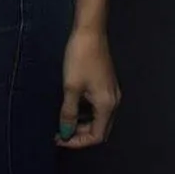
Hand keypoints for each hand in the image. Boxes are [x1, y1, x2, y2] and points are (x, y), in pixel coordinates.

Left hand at [54, 29, 120, 149]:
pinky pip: (98, 106)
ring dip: (83, 123)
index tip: (60, 139)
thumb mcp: (71, 87)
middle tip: (60, 131)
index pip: (97, 136)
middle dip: (80, 134)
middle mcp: (114, 101)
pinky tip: (72, 106)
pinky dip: (86, 111)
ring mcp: (112, 92)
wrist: (90, 31)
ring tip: (63, 121)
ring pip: (99, 117)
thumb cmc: (80, 58)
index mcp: (107, 105)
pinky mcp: (107, 83)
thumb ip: (68, 113)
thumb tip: (65, 133)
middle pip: (100, 129)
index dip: (78, 142)